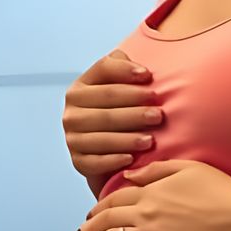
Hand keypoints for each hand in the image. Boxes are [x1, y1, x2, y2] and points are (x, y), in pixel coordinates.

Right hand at [62, 50, 160, 193]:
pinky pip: (95, 162)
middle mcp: (71, 112)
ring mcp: (72, 138)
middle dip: (135, 111)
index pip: (103, 72)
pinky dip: (113, 161)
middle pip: (106, 108)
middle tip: (159, 115)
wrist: (103, 149)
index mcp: (79, 88)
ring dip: (128, 138)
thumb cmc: (116, 111)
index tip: (148, 76)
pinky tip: (131, 159)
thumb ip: (122, 68)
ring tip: (151, 140)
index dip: (125, 71)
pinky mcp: (78, 161)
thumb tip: (141, 71)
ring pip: (102, 136)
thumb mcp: (116, 86)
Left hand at [73, 160, 230, 230]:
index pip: (115, 199)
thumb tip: (130, 176)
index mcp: (150, 191)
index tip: (92, 212)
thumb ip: (155, 170)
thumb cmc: (219, 190)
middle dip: (89, 227)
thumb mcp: (187, 167)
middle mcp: (144, 213)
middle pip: (107, 220)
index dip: (99, 206)